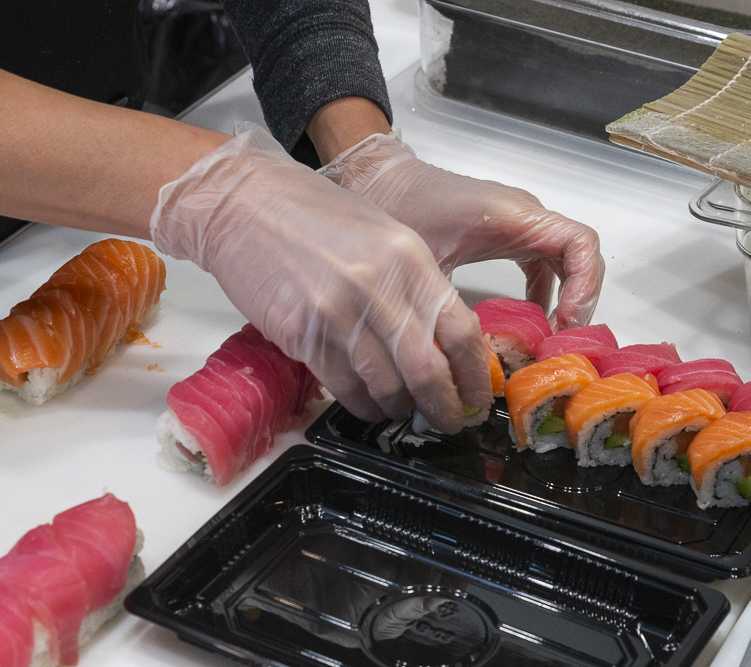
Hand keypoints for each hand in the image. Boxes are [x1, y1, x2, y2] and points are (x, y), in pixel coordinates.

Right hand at [149, 123, 491, 432]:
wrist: (245, 202)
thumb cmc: (315, 214)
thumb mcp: (386, 236)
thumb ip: (417, 285)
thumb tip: (446, 340)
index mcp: (409, 259)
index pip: (460, 331)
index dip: (475, 375)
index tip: (478, 396)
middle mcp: (377, 287)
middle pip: (427, 370)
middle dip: (444, 407)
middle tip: (449, 422)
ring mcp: (336, 313)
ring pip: (385, 385)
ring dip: (400, 409)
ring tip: (405, 412)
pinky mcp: (300, 334)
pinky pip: (343, 385)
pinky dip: (362, 404)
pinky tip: (369, 405)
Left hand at [319, 131, 603, 330]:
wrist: (379, 181)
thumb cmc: (399, 207)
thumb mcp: (426, 263)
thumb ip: (452, 308)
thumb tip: (467, 359)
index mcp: (514, 215)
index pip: (579, 244)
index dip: (584, 286)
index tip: (565, 321)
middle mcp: (525, 216)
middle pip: (581, 256)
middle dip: (580, 299)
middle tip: (562, 340)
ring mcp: (519, 224)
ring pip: (567, 260)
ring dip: (567, 298)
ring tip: (550, 338)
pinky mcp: (508, 234)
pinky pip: (544, 263)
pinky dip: (547, 292)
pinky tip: (531, 322)